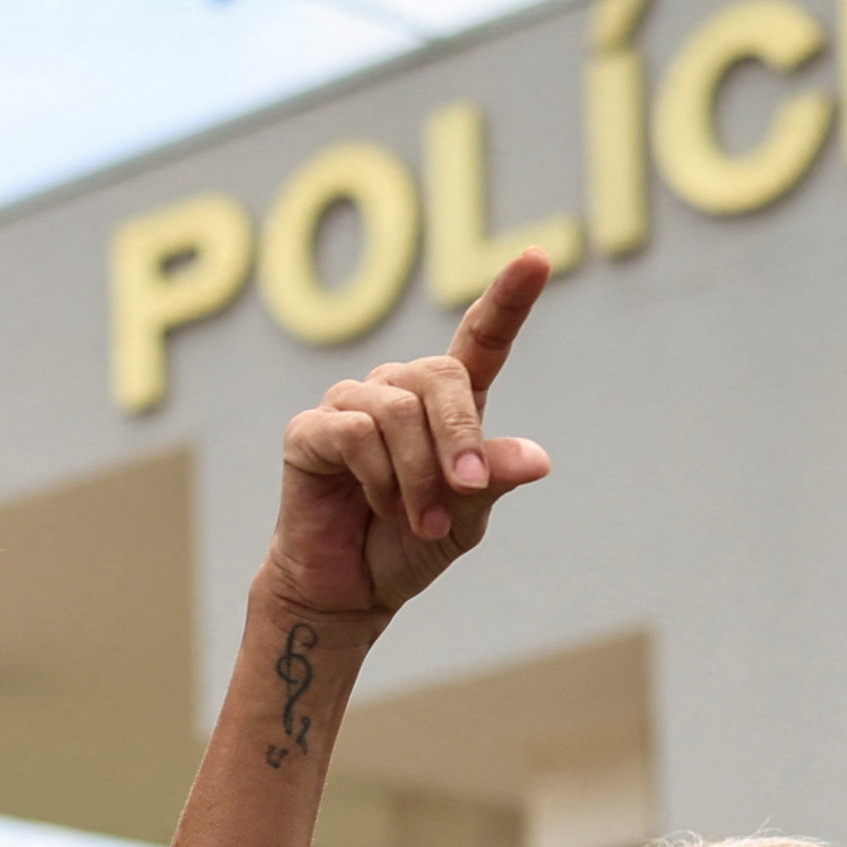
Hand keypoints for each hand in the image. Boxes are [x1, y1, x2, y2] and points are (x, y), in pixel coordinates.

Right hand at [261, 252, 554, 624]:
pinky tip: (379, 506)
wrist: (351, 589)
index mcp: (447, 403)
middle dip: (459, 436)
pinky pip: (355, 433)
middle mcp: (398, 391)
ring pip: (398, 411)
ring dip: (417, 475)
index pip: (480, 339)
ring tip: (420, 519)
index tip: (537, 257)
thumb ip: (493, 480)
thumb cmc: (410, 544)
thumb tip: (537, 458)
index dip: (508, 299)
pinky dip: (379, 478)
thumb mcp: (468, 517)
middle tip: (466, 489)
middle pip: (440, 374)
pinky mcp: (309, 430)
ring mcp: (350, 405)